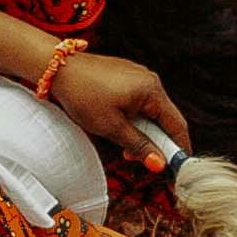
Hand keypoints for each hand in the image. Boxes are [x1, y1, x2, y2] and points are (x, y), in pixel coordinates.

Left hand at [42, 49, 185, 151]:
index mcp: (151, 90)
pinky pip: (139, 102)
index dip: (178, 149)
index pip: (177, 125)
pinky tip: (117, 125)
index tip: (176, 168)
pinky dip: (133, 118)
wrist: (57, 69)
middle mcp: (150, 80)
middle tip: (138, 159)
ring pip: (150, 112)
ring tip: (122, 143)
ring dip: (141, 131)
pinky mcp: (126, 76)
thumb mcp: (111, 127)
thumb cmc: (82, 94)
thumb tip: (159, 163)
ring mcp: (138, 77)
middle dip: (154, 142)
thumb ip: (138, 146)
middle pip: (164, 119)